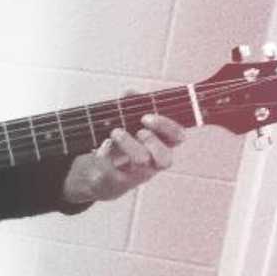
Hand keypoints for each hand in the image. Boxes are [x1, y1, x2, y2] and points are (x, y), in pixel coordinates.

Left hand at [62, 111, 187, 205]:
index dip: (167, 127)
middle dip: (152, 141)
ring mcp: (136, 174)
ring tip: (115, 132)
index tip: (147, 117)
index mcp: (161, 144)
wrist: (99, 173)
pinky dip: (106, 154)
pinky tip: (102, 145)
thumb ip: (131, 106)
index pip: (177, 137)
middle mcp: (153, 162)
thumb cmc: (119, 144)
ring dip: (129, 144)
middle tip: (139, 130)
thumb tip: (130, 92)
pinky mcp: (117, 182)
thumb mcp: (127, 123)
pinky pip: (114, 171)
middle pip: (166, 159)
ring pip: (142, 163)